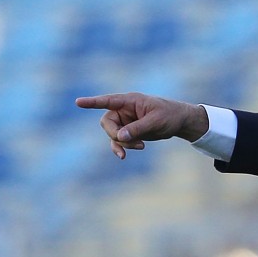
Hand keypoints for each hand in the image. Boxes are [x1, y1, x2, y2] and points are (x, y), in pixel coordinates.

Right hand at [75, 93, 208, 158]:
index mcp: (129, 101)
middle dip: (116, 135)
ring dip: (123, 143)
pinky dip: (121, 148)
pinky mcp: (128, 132)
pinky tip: (124, 156)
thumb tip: (120, 137)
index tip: (78, 102)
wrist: (179, 122)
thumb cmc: (169, 115)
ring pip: (112, 134)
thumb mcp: (155, 121)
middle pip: (107, 123)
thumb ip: (137, 129)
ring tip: (141, 146)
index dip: (93, 102)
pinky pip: (118, 141)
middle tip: (131, 143)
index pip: (107, 101)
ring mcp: (124, 121)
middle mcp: (123, 110)